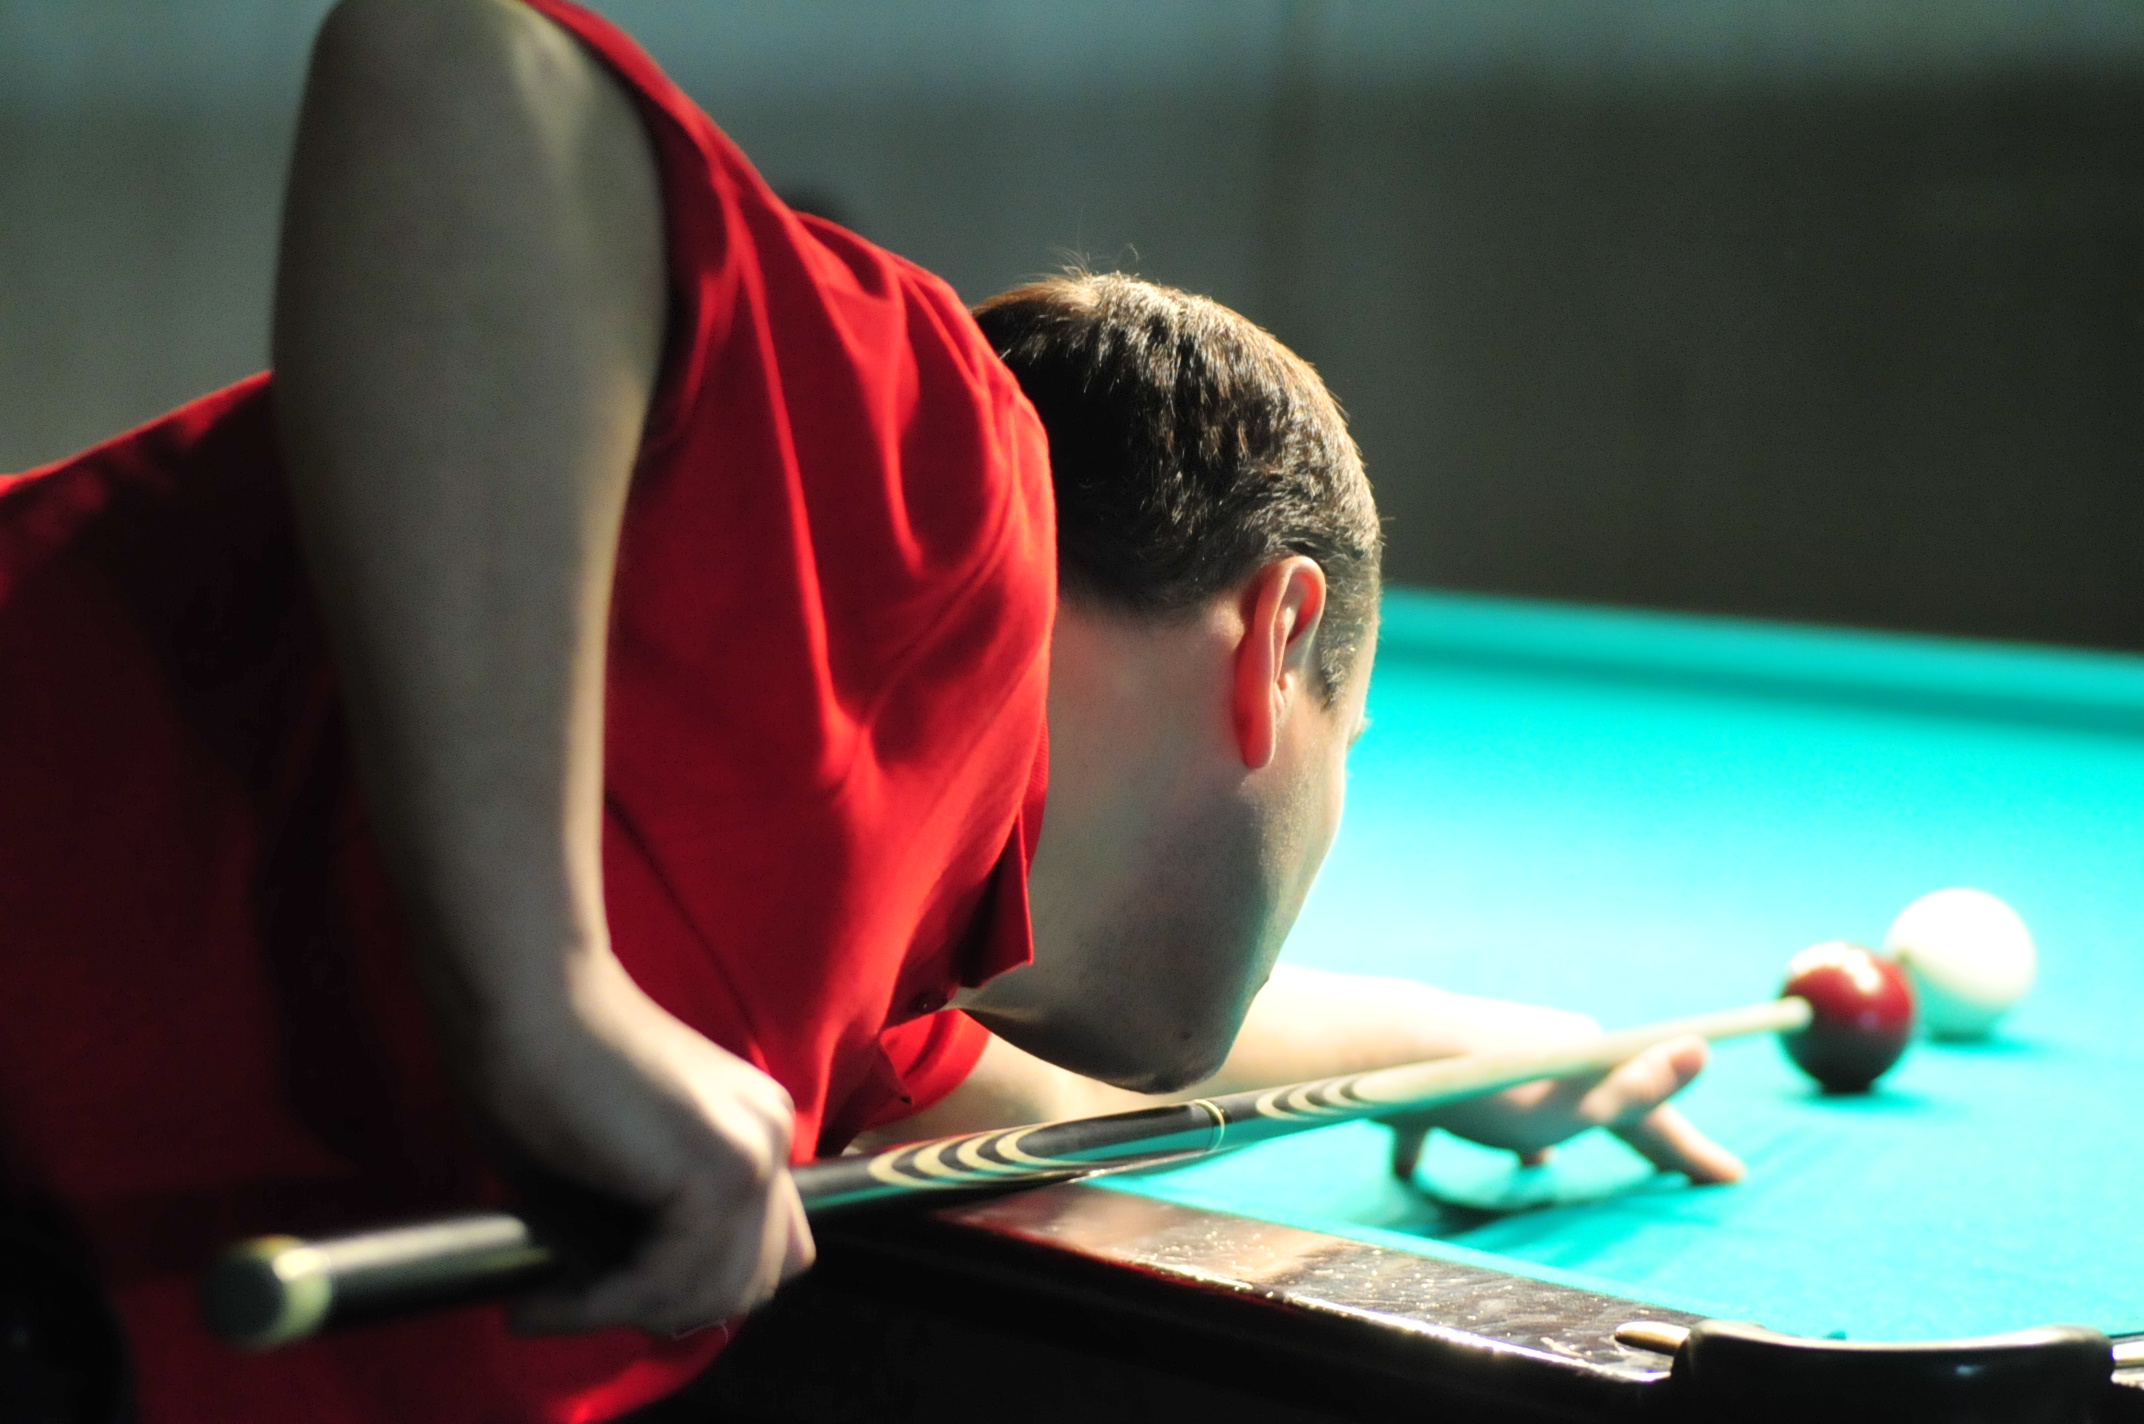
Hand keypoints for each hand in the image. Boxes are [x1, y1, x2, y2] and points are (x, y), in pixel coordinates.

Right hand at [466, 952, 813, 1335]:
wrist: (523, 999)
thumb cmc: (540, 1069)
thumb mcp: (616, 1170)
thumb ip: (655, 1229)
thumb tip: (659, 1315)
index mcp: (754, 1125)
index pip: (761, 1251)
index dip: (690, 1287)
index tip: (608, 1294)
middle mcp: (770, 1134)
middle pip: (749, 1280)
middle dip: (663, 1309)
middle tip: (571, 1303)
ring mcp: (753, 1151)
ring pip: (712, 1293)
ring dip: (625, 1314)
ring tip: (542, 1306)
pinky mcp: (716, 1172)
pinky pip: (667, 1280)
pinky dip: (599, 1305)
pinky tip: (539, 1303)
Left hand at [1384, 1006, 1744, 1186]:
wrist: (1394, 1049)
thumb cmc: (1493, 1091)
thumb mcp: (1575, 1105)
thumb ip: (1635, 1090)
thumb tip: (1699, 1047)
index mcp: (1584, 1060)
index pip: (1649, 1117)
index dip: (1688, 1152)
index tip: (1731, 1177)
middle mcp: (1542, 1053)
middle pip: (1591, 1105)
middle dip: (1623, 1132)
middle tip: (1661, 1162)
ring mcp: (1489, 1064)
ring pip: (1520, 1107)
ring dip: (1531, 1136)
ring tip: (1536, 1167)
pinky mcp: (1436, 1081)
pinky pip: (1443, 1117)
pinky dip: (1436, 1138)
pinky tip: (1409, 1168)